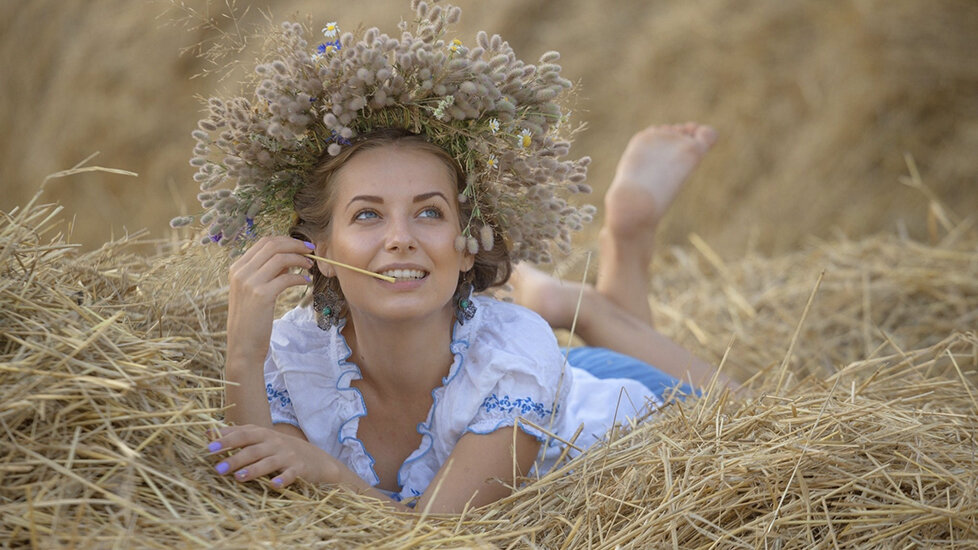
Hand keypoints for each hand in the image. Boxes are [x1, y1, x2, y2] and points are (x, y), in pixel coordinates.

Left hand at [207, 425, 335, 488]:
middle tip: (219, 468)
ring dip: (254, 470)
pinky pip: (290, 475)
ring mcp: (287, 456)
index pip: (243, 434)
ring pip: (269, 462)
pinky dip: (282, 480)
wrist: (316, 459)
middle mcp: (275, 443)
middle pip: (253, 449)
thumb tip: (209, 432)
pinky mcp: (299, 469)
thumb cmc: (281, 448)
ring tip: (239, 477)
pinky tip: (273, 485)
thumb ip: (238, 434)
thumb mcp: (262, 437)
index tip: (209, 446)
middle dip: (236, 458)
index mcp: (264, 435)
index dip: (226, 439)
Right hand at [226, 236, 314, 363]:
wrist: (243, 345)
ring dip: (299, 259)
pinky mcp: (262, 295)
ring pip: (280, 258)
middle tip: (311, 251)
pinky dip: (299, 277)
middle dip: (295, 244)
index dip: (286, 240)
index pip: (264, 242)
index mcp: (237, 268)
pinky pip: (286, 278)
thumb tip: (289, 257)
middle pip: (272, 245)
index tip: (302, 246)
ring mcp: (249, 282)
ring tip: (310, 266)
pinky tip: (306, 281)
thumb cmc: (252, 319)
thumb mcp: (253, 290)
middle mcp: (241, 272)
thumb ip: (267, 272)